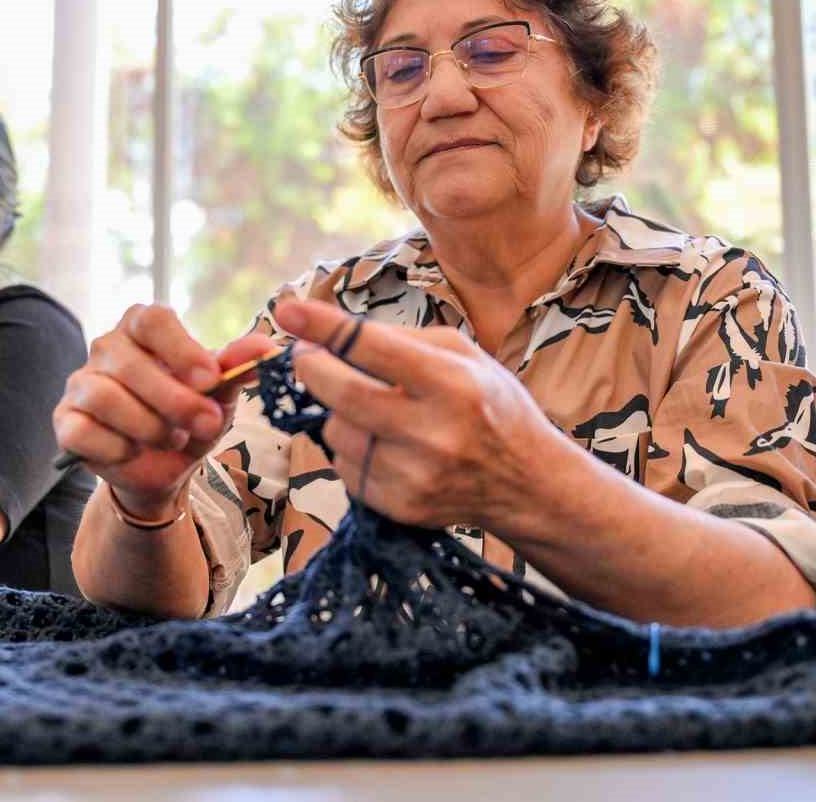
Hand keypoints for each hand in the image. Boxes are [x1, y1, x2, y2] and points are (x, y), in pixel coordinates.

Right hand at [53, 304, 278, 517]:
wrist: (165, 466)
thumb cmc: (191, 417)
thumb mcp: (219, 395)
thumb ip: (237, 368)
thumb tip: (265, 348)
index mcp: (143, 328)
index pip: (152, 319)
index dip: (181, 349)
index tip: (210, 380)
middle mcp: (107, 347)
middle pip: (129, 361)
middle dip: (175, 400)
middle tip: (205, 424)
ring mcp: (81, 382)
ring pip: (105, 396)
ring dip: (148, 425)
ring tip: (172, 437)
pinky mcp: (65, 419)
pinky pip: (82, 429)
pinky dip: (116, 446)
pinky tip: (134, 451)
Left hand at [274, 299, 561, 530]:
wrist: (527, 483)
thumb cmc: (491, 404)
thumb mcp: (463, 354)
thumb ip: (400, 338)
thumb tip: (330, 331)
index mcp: (452, 384)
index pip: (373, 348)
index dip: (324, 327)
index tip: (288, 310)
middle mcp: (433, 432)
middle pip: (342, 395)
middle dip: (311, 368)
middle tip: (305, 355)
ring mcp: (415, 475)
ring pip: (337, 433)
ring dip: (336, 412)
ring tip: (366, 407)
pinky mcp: (401, 506)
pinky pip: (346, 468)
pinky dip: (350, 448)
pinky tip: (380, 442)